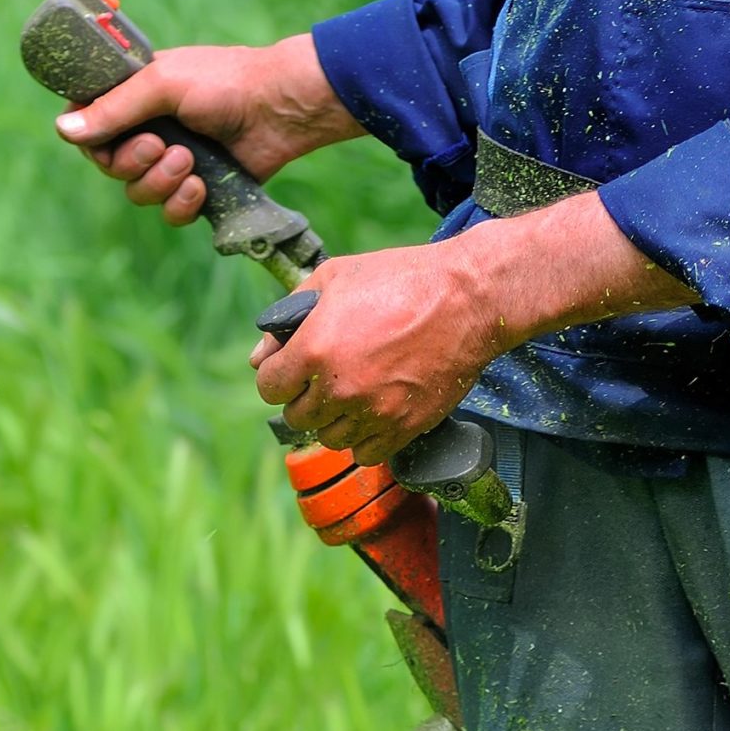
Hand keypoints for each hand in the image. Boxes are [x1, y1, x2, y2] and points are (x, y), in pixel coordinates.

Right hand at [54, 32, 363, 225]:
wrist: (282, 108)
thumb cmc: (224, 82)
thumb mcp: (162, 83)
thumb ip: (114, 109)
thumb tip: (62, 131)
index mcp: (133, 96)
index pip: (88, 126)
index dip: (91, 139)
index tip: (104, 139)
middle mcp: (148, 129)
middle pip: (108, 165)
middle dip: (131, 162)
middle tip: (160, 145)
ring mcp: (173, 161)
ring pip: (137, 192)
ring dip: (158, 182)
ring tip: (189, 161)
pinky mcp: (199, 188)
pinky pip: (170, 212)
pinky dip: (181, 205)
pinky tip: (201, 187)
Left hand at [249, 242, 513, 467]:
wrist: (467, 298)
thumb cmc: (402, 279)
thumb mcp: (336, 276)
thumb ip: (290, 313)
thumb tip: (262, 354)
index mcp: (315, 349)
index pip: (269, 387)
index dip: (278, 375)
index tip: (292, 369)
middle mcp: (339, 387)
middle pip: (297, 417)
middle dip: (305, 397)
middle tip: (327, 376)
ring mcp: (373, 412)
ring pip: (331, 438)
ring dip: (335, 419)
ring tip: (354, 391)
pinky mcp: (404, 427)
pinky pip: (367, 453)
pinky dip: (365, 438)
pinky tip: (375, 410)